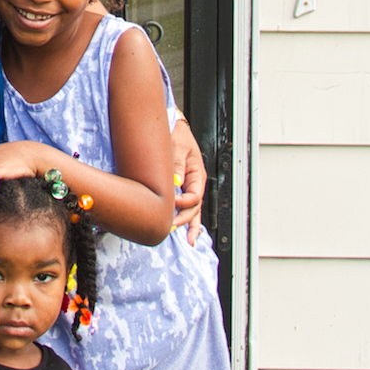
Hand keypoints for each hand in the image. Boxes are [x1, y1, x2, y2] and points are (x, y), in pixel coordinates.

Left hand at [170, 117, 205, 234]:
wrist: (173, 128)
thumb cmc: (176, 135)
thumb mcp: (177, 148)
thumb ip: (177, 166)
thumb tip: (176, 182)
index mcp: (197, 174)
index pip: (194, 196)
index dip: (184, 202)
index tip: (172, 203)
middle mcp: (195, 182)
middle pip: (194, 207)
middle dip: (185, 220)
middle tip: (171, 229)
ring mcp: (189, 186)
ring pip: (194, 210)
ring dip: (191, 225)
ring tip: (189, 241)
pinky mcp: (182, 187)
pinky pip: (187, 206)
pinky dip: (188, 219)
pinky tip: (187, 231)